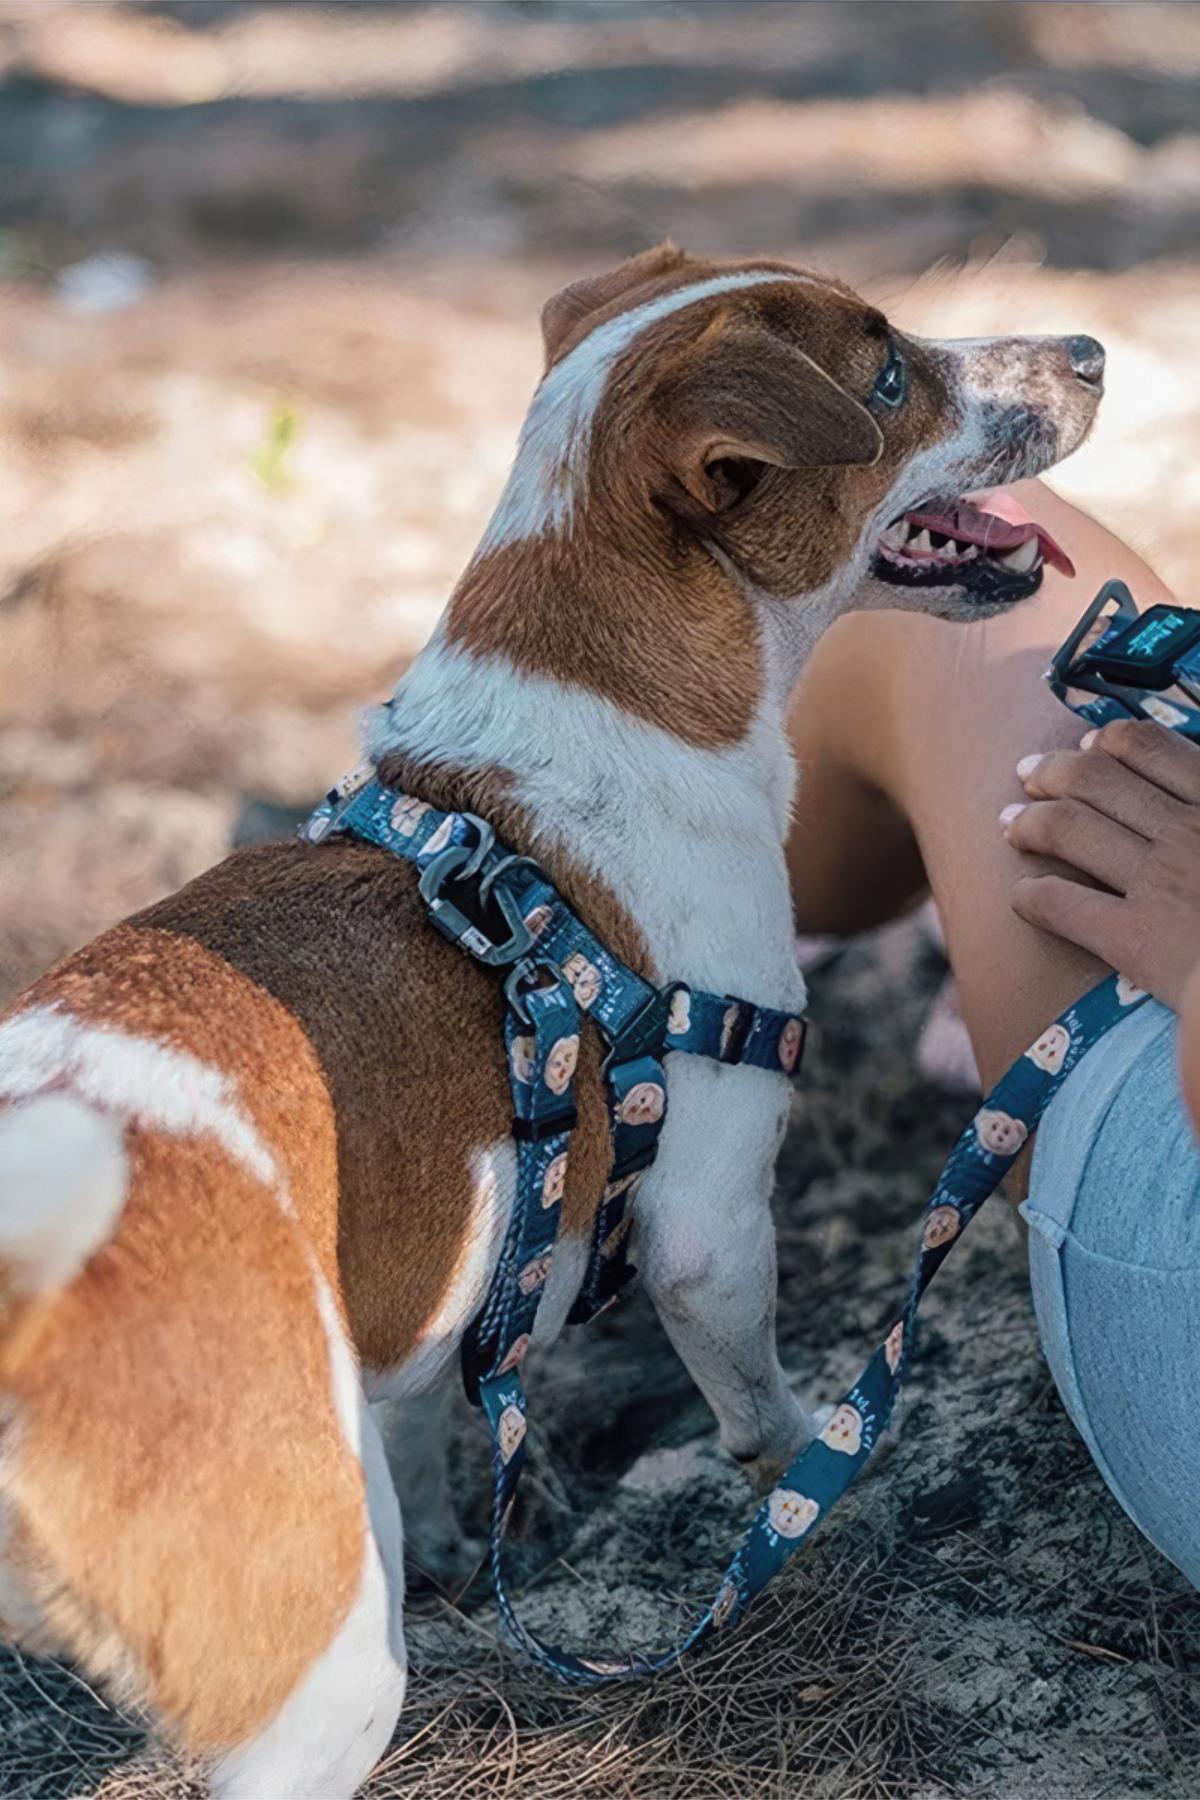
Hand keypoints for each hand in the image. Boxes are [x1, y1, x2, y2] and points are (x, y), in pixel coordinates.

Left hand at [1001, 718, 1199, 1010]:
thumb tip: (1194, 782)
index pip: (1152, 746)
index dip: (1109, 741)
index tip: (1088, 744)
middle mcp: (1188, 833)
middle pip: (1098, 780)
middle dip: (1054, 771)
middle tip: (1028, 774)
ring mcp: (1160, 883)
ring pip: (1072, 829)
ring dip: (1031, 820)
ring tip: (1011, 823)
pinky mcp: (1136, 939)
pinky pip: (1063, 905)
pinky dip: (1034, 896)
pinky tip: (1022, 895)